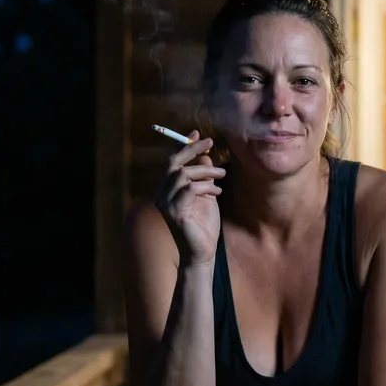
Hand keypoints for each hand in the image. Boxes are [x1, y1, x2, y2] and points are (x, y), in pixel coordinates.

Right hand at [155, 130, 225, 267]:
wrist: (203, 252)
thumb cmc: (204, 225)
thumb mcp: (206, 195)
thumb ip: (204, 177)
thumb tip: (205, 156)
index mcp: (168, 189)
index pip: (172, 161)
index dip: (183, 145)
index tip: (197, 133)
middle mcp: (163, 194)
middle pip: (172, 163)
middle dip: (191, 149)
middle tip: (210, 142)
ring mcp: (166, 204)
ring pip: (183, 175)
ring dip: (205, 171)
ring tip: (222, 175)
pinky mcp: (175, 213)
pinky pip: (189, 190)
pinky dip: (206, 187)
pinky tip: (217, 191)